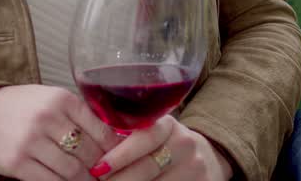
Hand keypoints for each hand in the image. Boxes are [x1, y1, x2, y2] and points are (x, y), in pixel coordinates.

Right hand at [0, 85, 120, 179]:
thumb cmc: (16, 107)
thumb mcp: (48, 99)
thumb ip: (76, 114)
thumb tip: (111, 137)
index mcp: (60, 99)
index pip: (101, 129)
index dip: (114, 148)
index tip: (120, 157)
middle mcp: (48, 118)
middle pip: (90, 152)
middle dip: (101, 167)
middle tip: (106, 174)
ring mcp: (32, 142)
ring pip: (73, 171)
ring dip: (85, 180)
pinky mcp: (18, 163)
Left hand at [90, 115, 232, 180]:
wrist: (208, 159)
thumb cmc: (167, 147)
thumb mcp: (154, 134)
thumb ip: (129, 137)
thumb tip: (93, 158)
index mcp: (169, 125)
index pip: (143, 138)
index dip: (119, 155)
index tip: (97, 168)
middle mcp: (185, 144)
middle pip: (146, 168)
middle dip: (117, 180)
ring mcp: (195, 168)